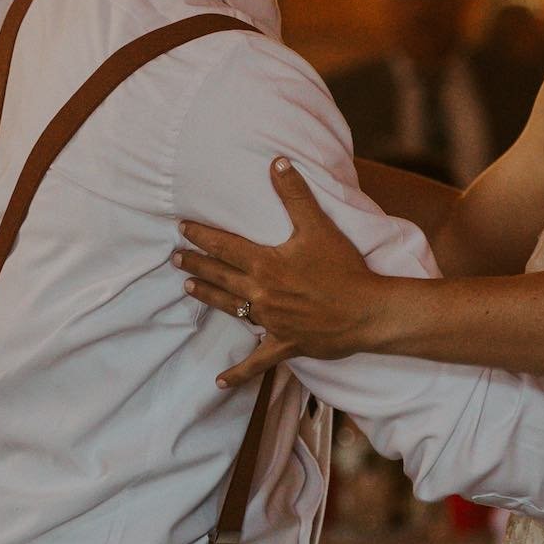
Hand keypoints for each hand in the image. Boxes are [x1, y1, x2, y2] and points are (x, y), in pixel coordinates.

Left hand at [176, 161, 377, 387]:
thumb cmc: (344, 268)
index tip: (182, 228)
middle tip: (175, 257)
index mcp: (265, 264)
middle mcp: (260, 292)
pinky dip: (238, 373)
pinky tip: (220, 382)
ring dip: (207, 295)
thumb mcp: (319, 226)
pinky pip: (257, 361)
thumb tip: (277, 161)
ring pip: (229, 307)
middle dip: (196, 263)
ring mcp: (270, 321)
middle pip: (220, 274)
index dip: (201, 235)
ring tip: (188, 287)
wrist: (367, 311)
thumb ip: (294, 194)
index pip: (223, 246)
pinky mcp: (284, 344)